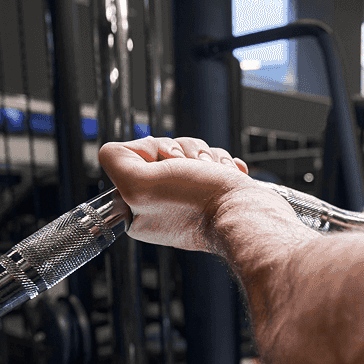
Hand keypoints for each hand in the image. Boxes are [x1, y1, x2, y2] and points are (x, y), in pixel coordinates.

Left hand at [98, 136, 253, 253]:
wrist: (247, 214)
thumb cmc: (199, 202)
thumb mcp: (140, 183)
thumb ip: (116, 164)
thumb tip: (117, 152)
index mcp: (137, 210)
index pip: (133, 155)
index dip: (151, 152)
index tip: (167, 166)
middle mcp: (161, 205)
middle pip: (163, 149)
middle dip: (182, 152)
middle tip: (192, 170)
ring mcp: (190, 199)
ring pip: (189, 151)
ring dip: (205, 155)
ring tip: (214, 173)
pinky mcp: (215, 193)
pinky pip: (213, 161)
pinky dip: (221, 163)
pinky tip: (226, 175)